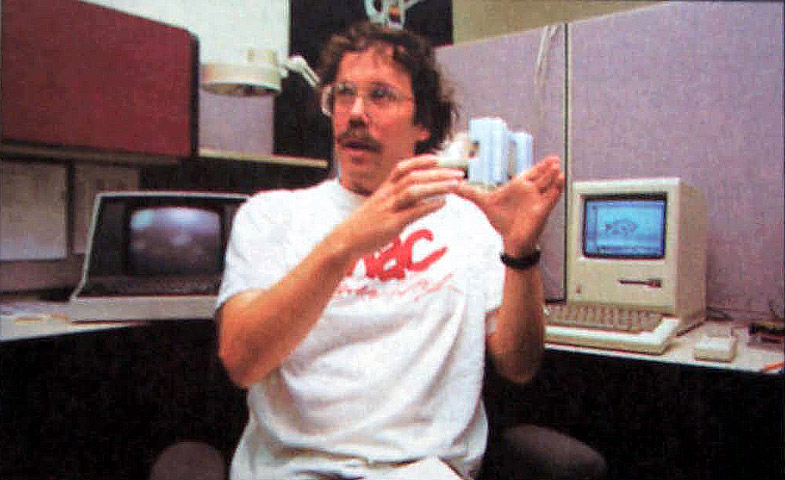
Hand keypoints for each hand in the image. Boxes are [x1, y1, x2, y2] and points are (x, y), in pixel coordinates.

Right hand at [334, 155, 464, 258]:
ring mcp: (388, 209)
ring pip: (414, 191)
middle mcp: (386, 195)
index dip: (421, 161)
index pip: (402, 168)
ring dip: (436, 186)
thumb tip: (419, 200)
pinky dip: (429, 206)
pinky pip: (412, 212)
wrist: (345, 241)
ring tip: (455, 185)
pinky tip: (442, 203)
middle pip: (414, 177)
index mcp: (383, 189)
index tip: (439, 158)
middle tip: (458, 173)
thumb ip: (397, 201)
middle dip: (438, 173)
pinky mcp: (391, 225)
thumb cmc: (364, 226)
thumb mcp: (379, 207)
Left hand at [454, 155, 563, 255]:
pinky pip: (552, 198)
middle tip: (554, 159)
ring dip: (553, 176)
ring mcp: (537, 200)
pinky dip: (556, 189)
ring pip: (548, 185)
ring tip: (557, 167)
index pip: (531, 173)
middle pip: (542, 176)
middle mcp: (530, 192)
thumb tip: (454, 187)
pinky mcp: (542, 210)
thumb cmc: (501, 221)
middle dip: (548, 168)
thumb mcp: (484, 203)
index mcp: (519, 187)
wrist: (510, 239)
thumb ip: (470, 193)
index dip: (539, 166)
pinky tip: (560, 180)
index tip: (548, 158)